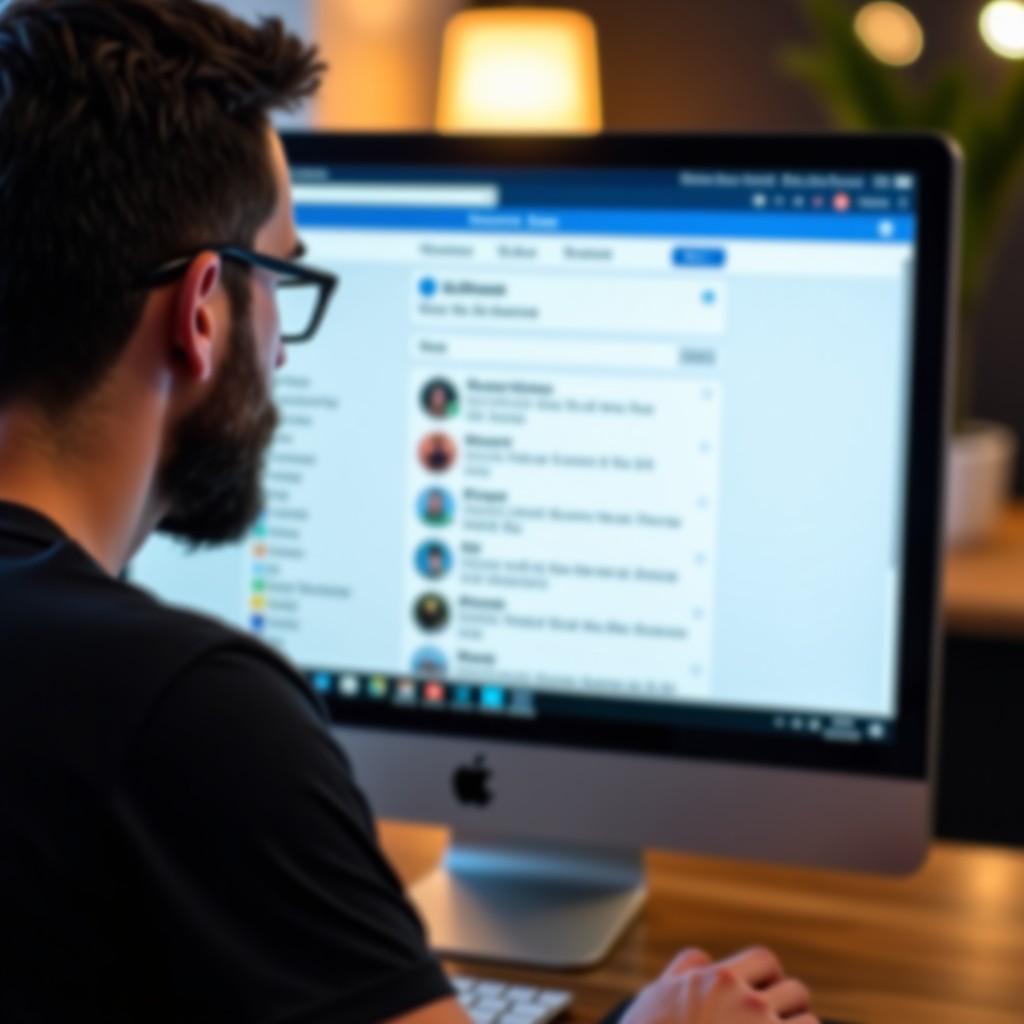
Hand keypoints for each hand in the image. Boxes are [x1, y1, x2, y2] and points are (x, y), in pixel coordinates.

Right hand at [620, 946, 817, 1023]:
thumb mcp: (657, 995)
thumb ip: (685, 969)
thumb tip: (705, 960)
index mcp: (719, 980)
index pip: (764, 960)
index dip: (767, 977)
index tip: (762, 995)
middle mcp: (747, 1005)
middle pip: (794, 991)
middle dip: (789, 1008)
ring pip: (810, 1022)